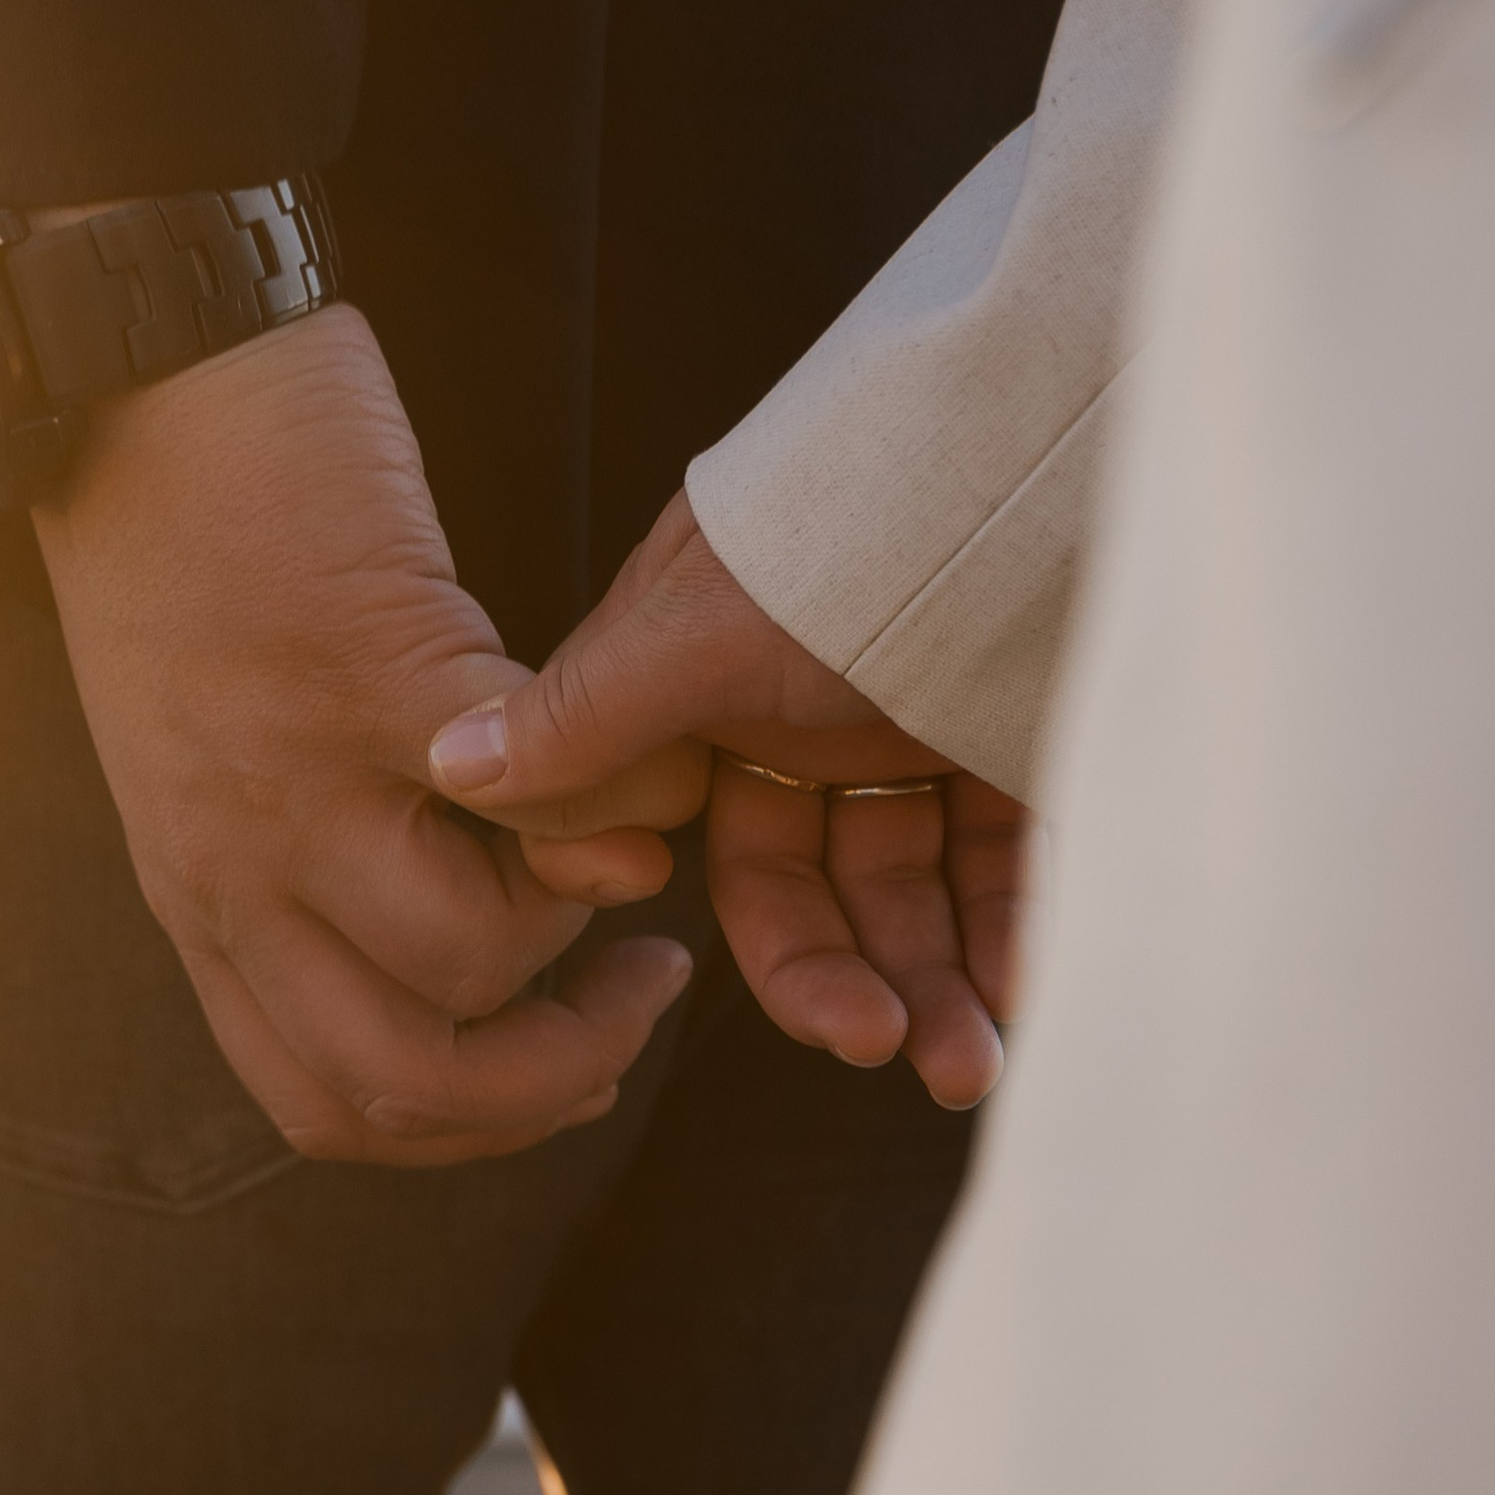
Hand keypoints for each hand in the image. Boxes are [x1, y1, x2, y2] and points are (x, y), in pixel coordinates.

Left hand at [31, 305, 693, 1164]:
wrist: (141, 366)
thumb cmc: (189, 542)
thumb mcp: (207, 751)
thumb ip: (301, 858)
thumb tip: (459, 942)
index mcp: (203, 897)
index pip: (327, 1104)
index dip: (465, 1127)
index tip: (551, 1063)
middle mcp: (235, 867)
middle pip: (403, 1079)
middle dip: (551, 1079)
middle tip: (631, 996)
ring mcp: (297, 775)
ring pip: (473, 954)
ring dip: (580, 920)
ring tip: (616, 837)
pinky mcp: (374, 665)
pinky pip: (528, 791)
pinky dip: (614, 796)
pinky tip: (641, 760)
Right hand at [425, 492, 1034, 1109]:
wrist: (1032, 431)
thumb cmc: (854, 523)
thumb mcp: (705, 628)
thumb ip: (587, 714)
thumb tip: (451, 768)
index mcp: (726, 695)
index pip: (744, 861)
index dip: (788, 953)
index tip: (832, 1023)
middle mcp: (817, 717)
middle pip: (840, 891)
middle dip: (878, 987)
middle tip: (918, 1057)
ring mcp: (922, 721)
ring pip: (932, 888)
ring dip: (956, 981)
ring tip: (983, 1063)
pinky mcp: (1020, 724)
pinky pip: (1022, 852)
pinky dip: (1030, 928)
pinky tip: (1043, 990)